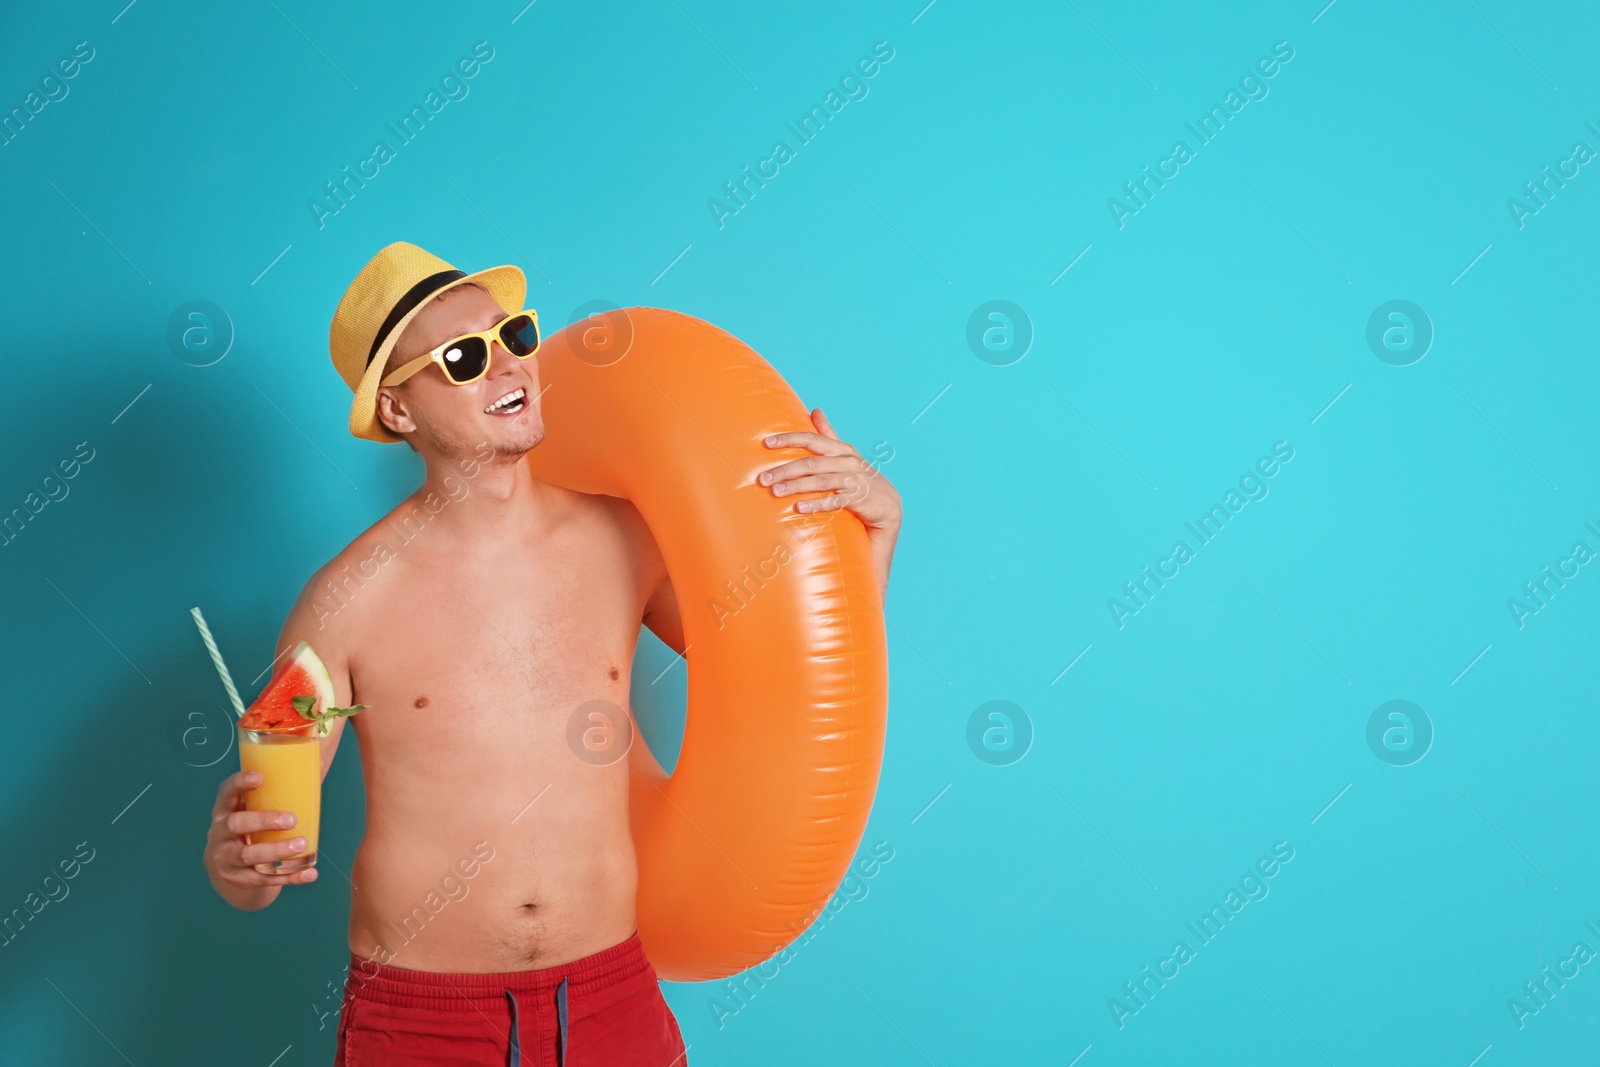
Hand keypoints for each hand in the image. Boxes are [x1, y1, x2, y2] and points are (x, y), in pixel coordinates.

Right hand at [204, 770, 317, 909]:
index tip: (260, 776)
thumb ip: (276, 793)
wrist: (228, 870)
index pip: (226, 792)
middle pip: (235, 824)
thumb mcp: (252, 811)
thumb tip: (319, 764)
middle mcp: (220, 833)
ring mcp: (225, 858)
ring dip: (276, 850)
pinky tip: (310, 874)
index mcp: (224, 810)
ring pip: (247, 855)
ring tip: (301, 845)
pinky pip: (264, 880)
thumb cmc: (249, 829)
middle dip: (263, 821)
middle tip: (291, 819)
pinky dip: (289, 877)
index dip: (240, 783)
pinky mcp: (238, 879)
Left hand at [760, 408, 901, 533]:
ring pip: (820, 481)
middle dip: (785, 469)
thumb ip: (828, 434)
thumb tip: (815, 410)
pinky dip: (816, 504)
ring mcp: (853, 480)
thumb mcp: (845, 453)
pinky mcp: (857, 499)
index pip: (811, 439)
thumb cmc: (860, 476)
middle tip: (763, 478)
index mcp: (841, 449)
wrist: (888, 503)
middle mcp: (847, 462)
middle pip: (811, 463)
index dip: (789, 439)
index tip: (767, 443)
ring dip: (796, 486)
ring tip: (775, 492)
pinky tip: (799, 508)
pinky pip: (834, 501)